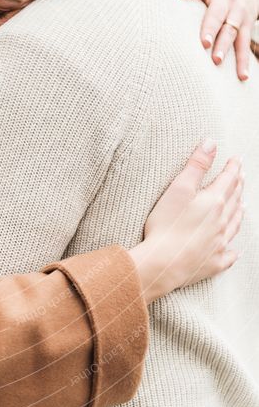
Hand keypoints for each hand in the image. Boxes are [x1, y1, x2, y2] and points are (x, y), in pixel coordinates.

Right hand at [130, 140, 242, 303]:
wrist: (163, 263)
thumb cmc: (166, 224)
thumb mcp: (179, 188)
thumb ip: (196, 165)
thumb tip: (211, 143)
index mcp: (214, 202)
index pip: (228, 180)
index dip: (233, 168)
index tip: (237, 159)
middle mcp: (222, 222)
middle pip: (234, 201)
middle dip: (238, 187)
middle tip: (241, 177)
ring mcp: (219, 244)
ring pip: (234, 225)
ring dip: (239, 213)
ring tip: (243, 206)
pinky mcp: (213, 263)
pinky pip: (228, 256)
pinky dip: (232, 250)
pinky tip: (234, 249)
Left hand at [175, 0, 258, 80]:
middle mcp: (226, 0)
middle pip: (217, 15)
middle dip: (210, 28)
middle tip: (202, 43)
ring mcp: (238, 15)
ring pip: (231, 32)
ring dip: (225, 47)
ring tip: (216, 61)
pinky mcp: (246, 27)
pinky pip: (245, 45)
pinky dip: (244, 61)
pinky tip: (242, 77)